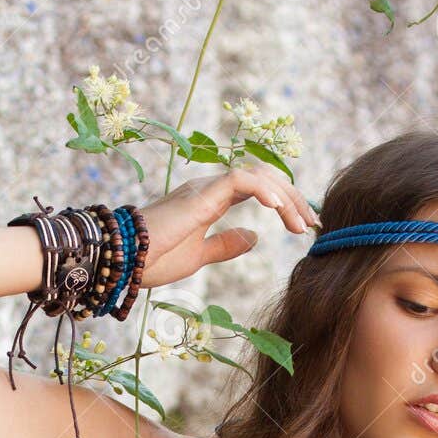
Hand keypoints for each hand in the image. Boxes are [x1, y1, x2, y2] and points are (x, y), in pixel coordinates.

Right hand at [134, 162, 319, 287]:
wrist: (123, 262)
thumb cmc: (152, 260)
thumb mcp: (199, 256)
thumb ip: (226, 244)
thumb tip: (254, 237)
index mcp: (210, 200)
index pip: (257, 190)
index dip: (284, 204)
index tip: (305, 227)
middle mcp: (210, 188)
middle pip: (263, 179)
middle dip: (293, 199)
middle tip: (314, 224)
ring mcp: (204, 188)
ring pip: (256, 176)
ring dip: (285, 198)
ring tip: (302, 224)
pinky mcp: (200, 196)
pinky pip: (240, 180)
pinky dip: (264, 192)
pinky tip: (280, 210)